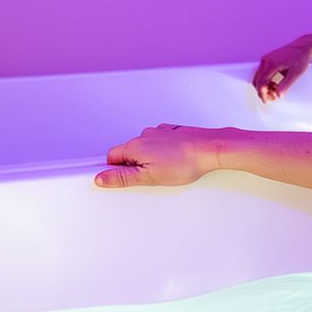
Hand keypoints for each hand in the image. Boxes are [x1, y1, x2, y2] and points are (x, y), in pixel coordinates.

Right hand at [93, 124, 222, 188]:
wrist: (210, 149)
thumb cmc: (184, 162)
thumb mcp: (149, 177)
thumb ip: (123, 177)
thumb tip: (101, 178)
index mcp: (135, 146)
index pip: (112, 157)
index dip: (115, 170)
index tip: (124, 179)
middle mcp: (145, 135)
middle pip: (128, 152)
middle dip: (134, 166)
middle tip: (150, 177)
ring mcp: (160, 133)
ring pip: (145, 148)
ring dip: (149, 159)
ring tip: (166, 170)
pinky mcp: (173, 133)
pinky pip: (160, 143)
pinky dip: (163, 152)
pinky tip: (174, 161)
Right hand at [252, 40, 311, 101]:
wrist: (302, 48)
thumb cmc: (300, 58)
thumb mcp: (295, 74)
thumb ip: (286, 85)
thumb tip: (278, 95)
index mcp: (272, 63)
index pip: (262, 82)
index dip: (263, 93)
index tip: (266, 100)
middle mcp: (266, 60)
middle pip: (257, 80)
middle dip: (262, 91)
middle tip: (271, 98)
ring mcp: (266, 59)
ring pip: (258, 77)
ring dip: (264, 86)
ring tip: (275, 91)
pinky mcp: (267, 60)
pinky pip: (262, 73)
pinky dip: (266, 81)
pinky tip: (274, 84)